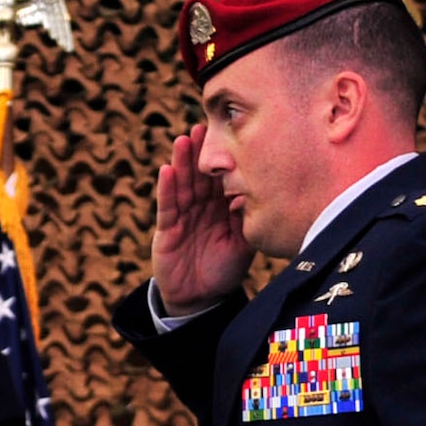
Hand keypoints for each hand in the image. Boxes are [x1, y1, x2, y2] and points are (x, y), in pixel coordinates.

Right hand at [151, 122, 253, 314]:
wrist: (201, 299)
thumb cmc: (224, 271)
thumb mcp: (244, 244)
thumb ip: (248, 220)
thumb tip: (259, 191)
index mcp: (221, 208)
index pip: (221, 178)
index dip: (223, 158)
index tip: (229, 134)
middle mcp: (201, 208)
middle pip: (200, 175)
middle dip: (200, 152)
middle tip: (202, 127)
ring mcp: (183, 217)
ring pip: (183, 185)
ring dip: (182, 163)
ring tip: (183, 140)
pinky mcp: (167, 230)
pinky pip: (167, 207)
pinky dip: (167, 189)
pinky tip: (167, 170)